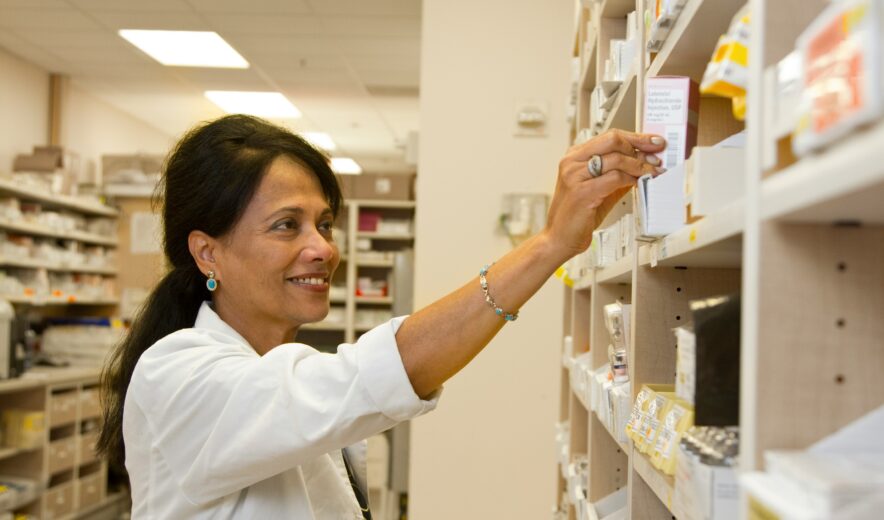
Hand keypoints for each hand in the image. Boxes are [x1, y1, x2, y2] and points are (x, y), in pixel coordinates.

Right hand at [544, 129, 666, 259]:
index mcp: (574, 157)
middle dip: (639, 145)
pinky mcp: (582, 192)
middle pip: (613, 140)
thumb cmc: (577, 216)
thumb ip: (618, 174)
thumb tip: (643, 162)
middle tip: (656, 156)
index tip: (653, 142)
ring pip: (617, 159)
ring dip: (640, 165)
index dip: (636, 137)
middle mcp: (572, 162)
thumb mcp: (600, 189)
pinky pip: (615, 178)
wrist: (559, 239)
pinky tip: (638, 183)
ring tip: (652, 172)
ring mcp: (575, 176)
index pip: (609, 137)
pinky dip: (631, 179)